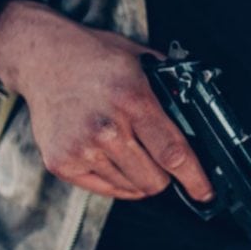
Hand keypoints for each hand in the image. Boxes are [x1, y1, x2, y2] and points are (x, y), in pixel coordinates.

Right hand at [0, 0, 213, 199]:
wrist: (44, 57)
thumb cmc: (97, 58)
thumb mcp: (143, 61)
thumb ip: (173, 88)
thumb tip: (201, 116)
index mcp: (133, 101)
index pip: (172, 153)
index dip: (194, 177)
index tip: (205, 192)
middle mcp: (106, 129)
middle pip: (154, 180)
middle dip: (167, 175)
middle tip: (163, 158)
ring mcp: (81, 148)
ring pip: (132, 187)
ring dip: (142, 176)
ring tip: (133, 148)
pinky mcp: (61, 162)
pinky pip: (106, 189)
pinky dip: (120, 181)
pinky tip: (118, 159)